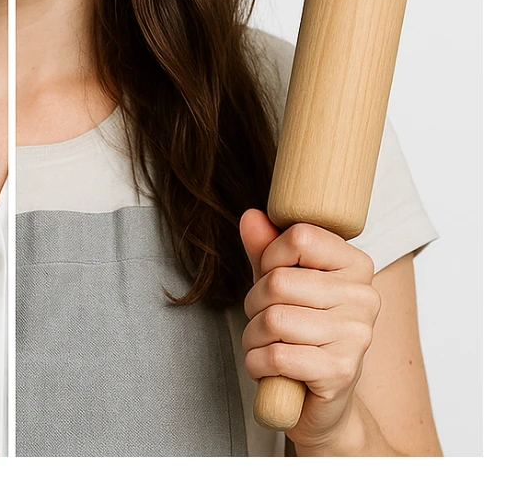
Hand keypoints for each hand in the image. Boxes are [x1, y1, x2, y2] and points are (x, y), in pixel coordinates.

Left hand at [239, 209, 381, 451]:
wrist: (323, 399)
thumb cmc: (300, 332)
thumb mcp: (280, 284)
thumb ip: (265, 248)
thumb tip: (251, 217)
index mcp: (356, 265)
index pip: (299, 236)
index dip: (270, 257)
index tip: (273, 277)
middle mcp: (365, 297)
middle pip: (279, 281)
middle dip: (255, 303)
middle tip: (264, 321)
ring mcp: (357, 335)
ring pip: (273, 319)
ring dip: (253, 337)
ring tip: (266, 344)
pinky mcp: (341, 372)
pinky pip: (276, 356)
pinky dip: (257, 363)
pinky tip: (267, 367)